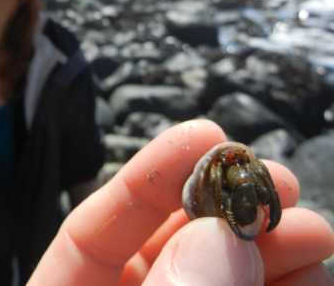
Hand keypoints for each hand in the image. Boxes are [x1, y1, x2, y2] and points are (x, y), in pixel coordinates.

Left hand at [28, 120, 333, 285]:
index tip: (204, 135)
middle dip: (224, 209)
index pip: (94, 229)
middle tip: (275, 185)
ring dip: (268, 250)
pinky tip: (315, 277)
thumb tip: (218, 237)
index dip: (148, 176)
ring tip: (311, 234)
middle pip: (169, 247)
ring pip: (220, 277)